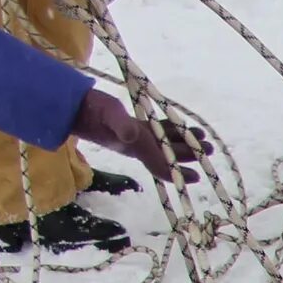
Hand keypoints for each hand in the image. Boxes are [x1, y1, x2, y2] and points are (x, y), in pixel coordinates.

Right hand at [68, 90, 206, 182]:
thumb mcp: (107, 115)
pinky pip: (158, 130)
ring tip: (204, 139)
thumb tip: (132, 136)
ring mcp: (137, 135)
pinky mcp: (134, 124)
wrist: (73, 104)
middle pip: (168, 155)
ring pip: (166, 142)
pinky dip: (173, 130)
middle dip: (188, 156)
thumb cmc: (90, 110)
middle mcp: (139, 145)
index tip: (196, 177)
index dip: (178, 173)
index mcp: (135, 147)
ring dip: (185, 143)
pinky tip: (185, 128)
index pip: (160, 165)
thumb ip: (119, 126)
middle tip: (209, 152)